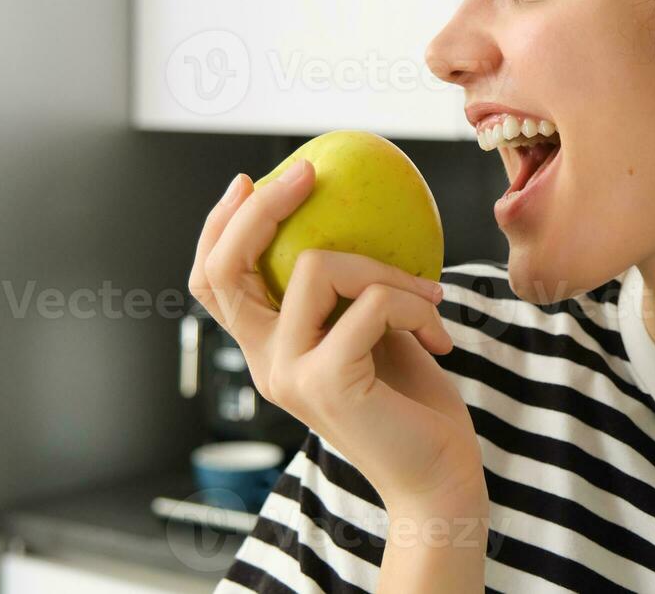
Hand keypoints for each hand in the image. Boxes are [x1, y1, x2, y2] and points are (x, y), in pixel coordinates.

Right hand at [188, 164, 485, 512]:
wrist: (438, 480)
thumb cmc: (415, 404)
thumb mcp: (376, 331)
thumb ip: (352, 291)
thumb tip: (357, 213)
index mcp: (268, 351)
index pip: (213, 284)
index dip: (217, 228)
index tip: (248, 180)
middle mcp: (265, 364)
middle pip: (226, 269)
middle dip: (260, 209)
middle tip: (308, 173)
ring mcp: (290, 374)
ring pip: (318, 267)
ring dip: (387, 269)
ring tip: (430, 295)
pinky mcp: (327, 382)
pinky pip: (372, 303)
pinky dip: (416, 304)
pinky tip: (440, 336)